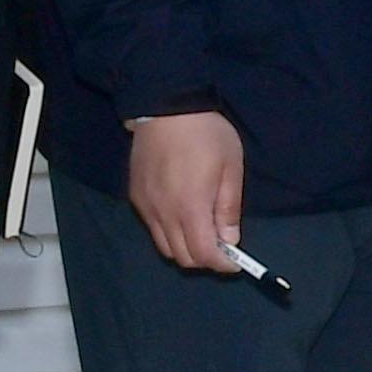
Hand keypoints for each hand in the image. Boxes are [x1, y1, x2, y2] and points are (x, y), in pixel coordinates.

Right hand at [128, 110, 246, 273]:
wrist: (166, 107)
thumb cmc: (207, 134)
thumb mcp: (231, 168)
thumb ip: (228, 209)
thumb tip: (230, 241)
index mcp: (190, 207)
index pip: (203, 254)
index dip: (223, 264)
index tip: (236, 262)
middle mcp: (163, 213)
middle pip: (182, 257)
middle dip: (205, 259)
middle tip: (222, 246)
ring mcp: (146, 206)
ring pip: (164, 247)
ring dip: (186, 248)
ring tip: (203, 231)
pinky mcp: (135, 197)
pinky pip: (152, 228)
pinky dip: (169, 232)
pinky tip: (182, 215)